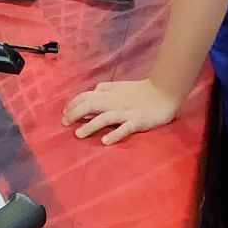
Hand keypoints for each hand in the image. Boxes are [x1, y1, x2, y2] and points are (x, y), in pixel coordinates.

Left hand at [62, 79, 178, 144]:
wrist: (164, 92)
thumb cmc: (140, 90)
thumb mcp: (119, 86)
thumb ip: (104, 89)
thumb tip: (91, 92)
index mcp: (109, 94)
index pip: (86, 96)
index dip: (72, 104)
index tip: (64, 113)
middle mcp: (114, 102)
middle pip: (90, 105)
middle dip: (75, 114)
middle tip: (64, 124)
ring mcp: (126, 112)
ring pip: (104, 117)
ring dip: (90, 126)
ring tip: (78, 134)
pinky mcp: (137, 121)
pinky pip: (125, 128)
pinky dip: (114, 134)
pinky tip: (105, 141)